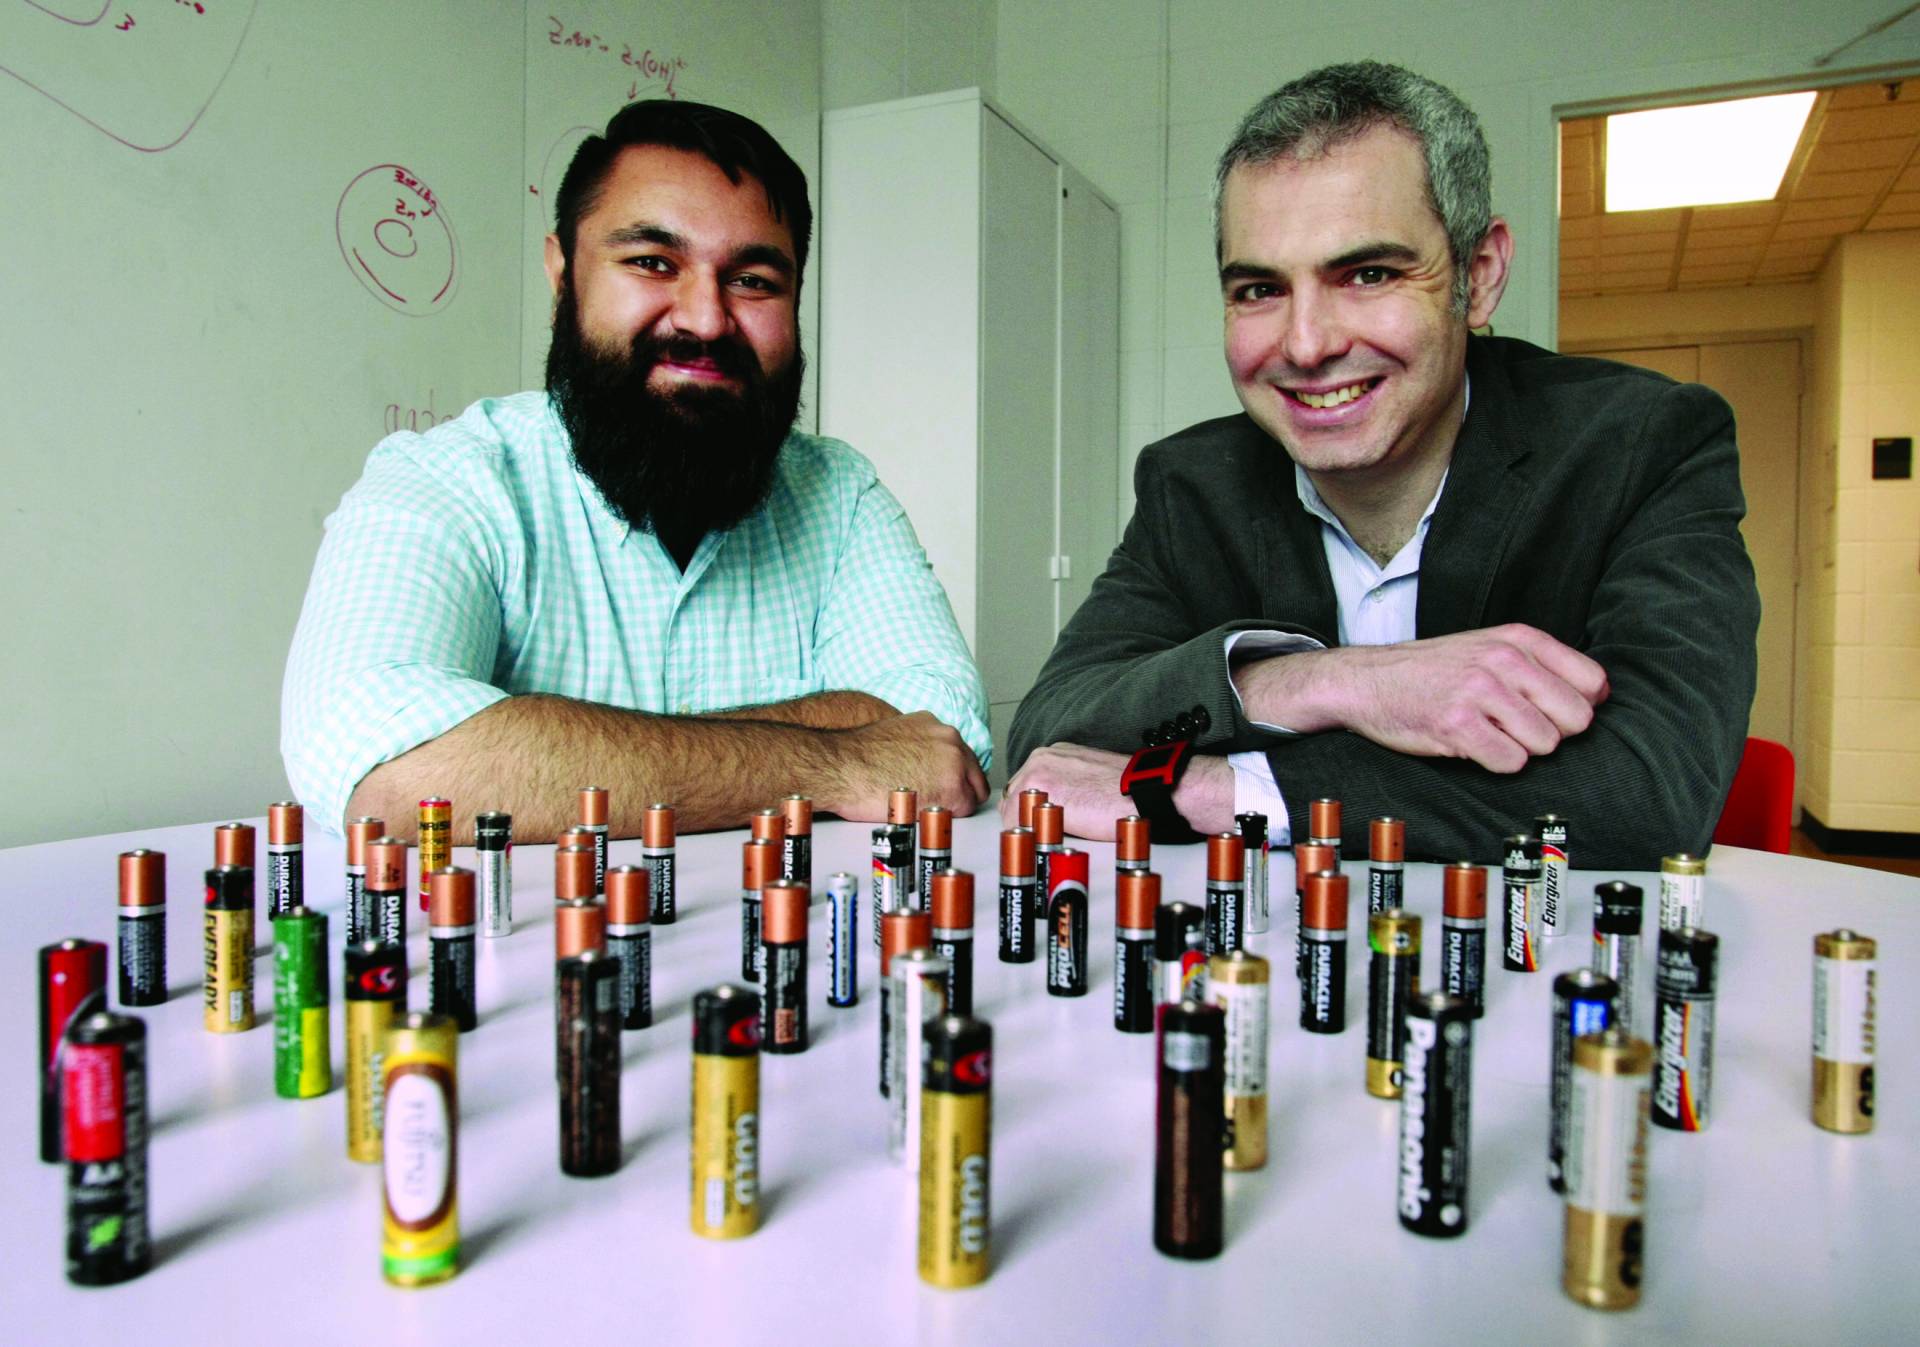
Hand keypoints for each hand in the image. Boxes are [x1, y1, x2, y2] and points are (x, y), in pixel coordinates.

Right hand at [819, 711, 987, 820]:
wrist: (841, 768)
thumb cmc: (856, 759)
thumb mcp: (894, 736)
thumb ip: (918, 745)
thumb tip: (922, 763)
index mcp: (935, 725)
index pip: (960, 755)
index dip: (950, 775)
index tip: (938, 786)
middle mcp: (950, 739)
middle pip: (972, 772)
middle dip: (958, 789)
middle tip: (934, 801)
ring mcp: (955, 763)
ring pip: (971, 792)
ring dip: (952, 803)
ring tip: (924, 808)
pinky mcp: (952, 789)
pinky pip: (963, 810)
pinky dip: (946, 816)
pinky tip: (923, 814)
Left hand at [1004, 743, 1234, 838]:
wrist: (1145, 791)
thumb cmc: (1125, 789)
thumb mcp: (1087, 776)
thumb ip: (1064, 784)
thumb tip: (1053, 806)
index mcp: (1052, 753)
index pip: (1024, 786)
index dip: (1031, 809)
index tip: (1042, 821)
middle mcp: (1040, 758)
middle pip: (1014, 797)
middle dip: (1026, 817)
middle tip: (1047, 833)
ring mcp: (1037, 776)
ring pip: (1013, 811)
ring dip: (1028, 827)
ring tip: (1054, 836)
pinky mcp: (1041, 798)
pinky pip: (1018, 826)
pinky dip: (1030, 838)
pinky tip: (1053, 839)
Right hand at [1235, 623, 1608, 772]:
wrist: (1367, 680)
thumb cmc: (1432, 670)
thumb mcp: (1491, 648)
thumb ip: (1543, 666)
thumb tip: (1599, 696)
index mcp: (1519, 639)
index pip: (1592, 683)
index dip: (1578, 708)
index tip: (1552, 713)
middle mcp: (1503, 659)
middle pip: (1575, 720)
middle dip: (1551, 733)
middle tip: (1516, 728)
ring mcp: (1479, 691)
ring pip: (1544, 744)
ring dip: (1520, 749)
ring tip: (1488, 733)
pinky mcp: (1457, 724)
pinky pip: (1510, 762)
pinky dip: (1495, 763)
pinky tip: (1471, 745)